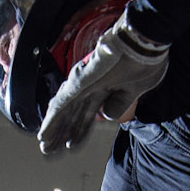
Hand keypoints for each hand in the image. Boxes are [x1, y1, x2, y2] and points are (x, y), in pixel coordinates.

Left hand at [37, 14, 168, 154]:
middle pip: (72, 114)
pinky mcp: (79, 81)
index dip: (79, 131)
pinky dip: (53, 118)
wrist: (145, 41)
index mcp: (105, 88)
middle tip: (50, 149)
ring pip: (63, 110)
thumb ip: (120, 104)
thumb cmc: (145, 61)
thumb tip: (108, 116)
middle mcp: (90, 86)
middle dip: (62, 133)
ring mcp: (83, 83)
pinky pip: (62, 103)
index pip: (87, 115)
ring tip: (44, 145)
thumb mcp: (136, 90)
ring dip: (53, 129)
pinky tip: (45, 131)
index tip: (71, 144)